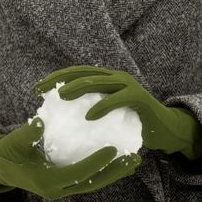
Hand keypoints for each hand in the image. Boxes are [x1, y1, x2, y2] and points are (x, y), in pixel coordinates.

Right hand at [0, 117, 140, 199]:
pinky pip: (89, 179)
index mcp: (47, 182)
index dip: (96, 163)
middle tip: (134, 160)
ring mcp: (63, 189)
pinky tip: (116, 161)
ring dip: (114, 174)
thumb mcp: (12, 144)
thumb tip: (40, 122)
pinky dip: (104, 172)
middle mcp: (58, 190)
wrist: (3, 170)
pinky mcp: (66, 184)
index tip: (113, 149)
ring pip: (94, 184)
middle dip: (114, 173)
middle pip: (92, 184)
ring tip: (133, 162)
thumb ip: (26, 135)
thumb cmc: (7, 156)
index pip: (78, 174)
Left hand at [35, 64, 201, 159]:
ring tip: (61, 96)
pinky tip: (88, 116)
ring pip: (98, 81)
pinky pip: (117, 99)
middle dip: (59, 79)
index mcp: (106, 80)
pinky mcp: (138, 98)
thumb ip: (91, 112)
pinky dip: (102, 106)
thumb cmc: (132, 123)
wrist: (163, 128)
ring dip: (77, 88)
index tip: (37, 88)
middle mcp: (115, 77)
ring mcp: (127, 85)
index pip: (77, 74)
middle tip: (42, 90)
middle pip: (83, 73)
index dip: (56, 78)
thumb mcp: (107, 116)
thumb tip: (63, 122)